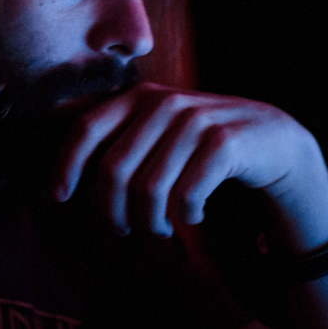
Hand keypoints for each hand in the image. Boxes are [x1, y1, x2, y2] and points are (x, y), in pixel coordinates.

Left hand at [54, 83, 327, 249]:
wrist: (271, 140)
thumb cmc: (201, 145)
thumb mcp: (157, 132)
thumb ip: (116, 138)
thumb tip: (56, 165)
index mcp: (139, 98)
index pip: (86, 129)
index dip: (65, 165)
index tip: (58, 197)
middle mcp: (163, 103)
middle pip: (114, 170)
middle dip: (112, 211)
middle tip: (123, 230)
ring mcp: (195, 120)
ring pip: (149, 189)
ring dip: (150, 222)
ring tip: (158, 229)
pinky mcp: (224, 143)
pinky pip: (186, 196)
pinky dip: (186, 216)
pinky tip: (194, 217)